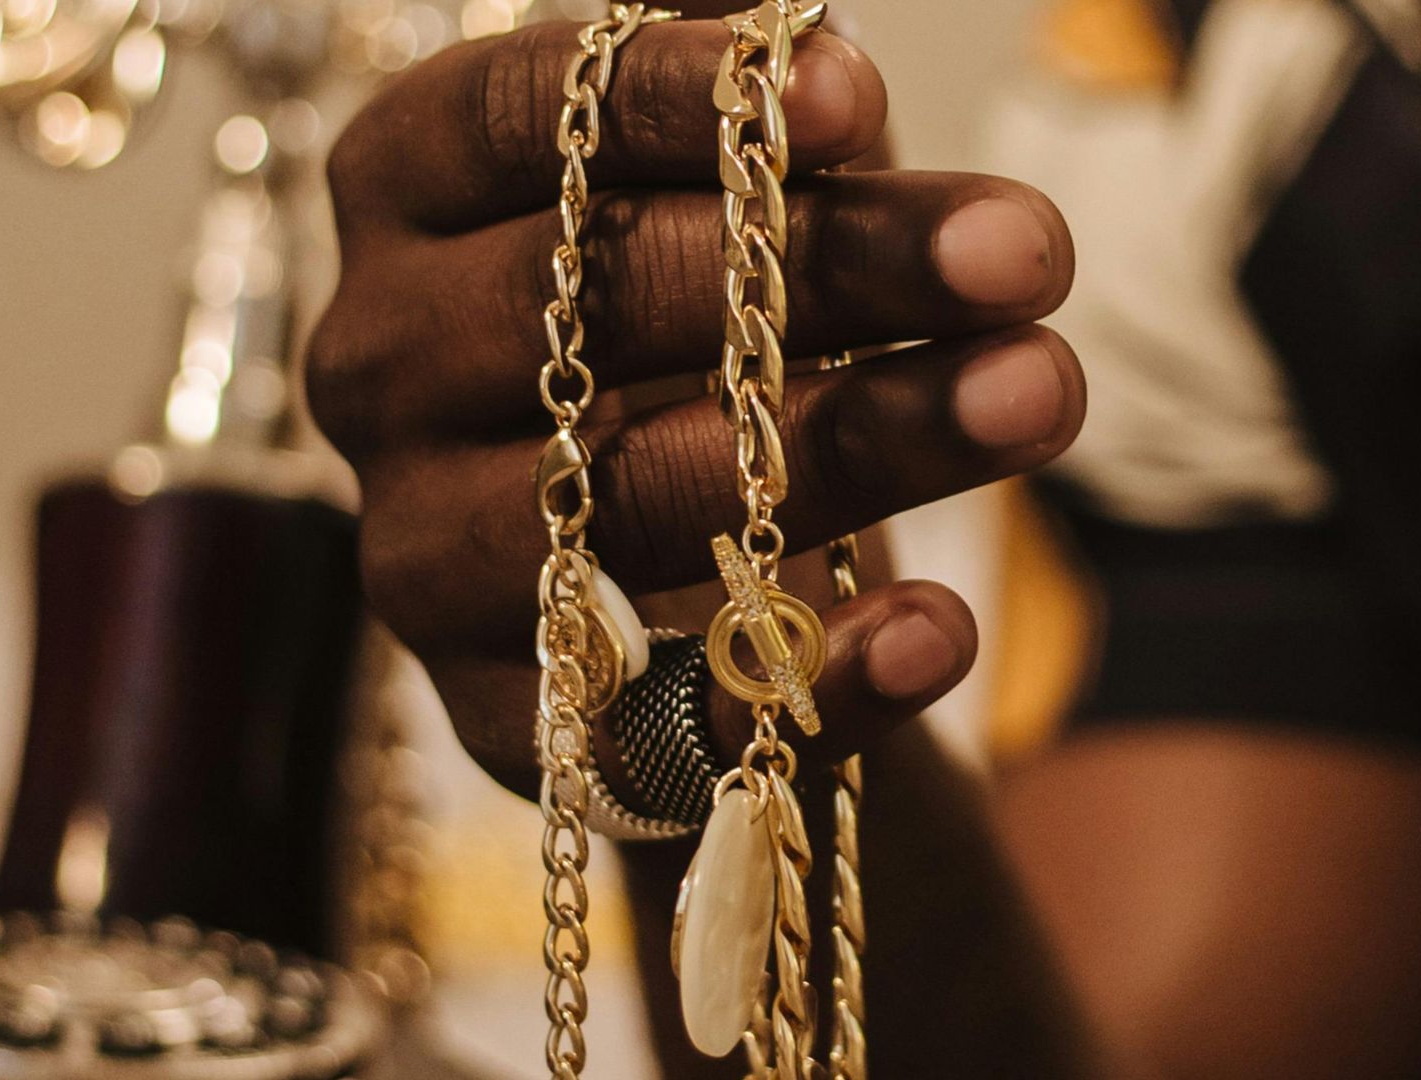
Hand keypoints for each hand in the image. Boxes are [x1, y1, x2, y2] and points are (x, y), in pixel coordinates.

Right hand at [309, 17, 1081, 795]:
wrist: (681, 549)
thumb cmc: (705, 315)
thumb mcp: (722, 176)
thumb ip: (733, 87)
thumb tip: (808, 28)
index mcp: (409, 194)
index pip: (509, 120)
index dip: (674, 99)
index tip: (857, 96)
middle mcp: (382, 367)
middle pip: (588, 304)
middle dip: (824, 270)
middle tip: (1020, 250)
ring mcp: (426, 550)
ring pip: (631, 497)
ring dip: (856, 444)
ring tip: (1038, 389)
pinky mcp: (503, 712)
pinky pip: (653, 723)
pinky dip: (814, 678)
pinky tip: (942, 627)